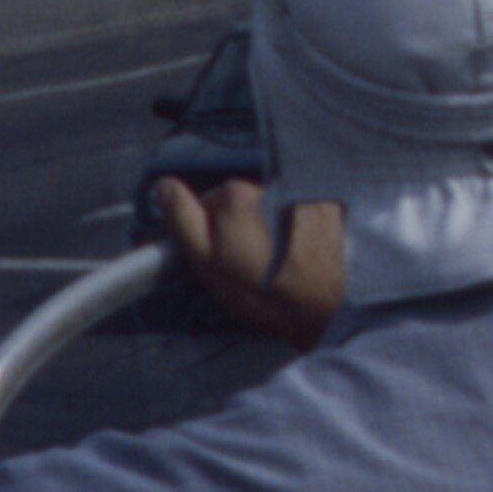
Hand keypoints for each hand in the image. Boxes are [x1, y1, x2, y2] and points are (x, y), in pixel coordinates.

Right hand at [155, 174, 345, 348]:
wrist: (329, 307)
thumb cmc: (263, 292)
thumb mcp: (209, 264)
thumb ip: (183, 220)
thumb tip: (163, 184)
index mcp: (232, 195)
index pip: (209, 203)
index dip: (212, 232)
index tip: (226, 258)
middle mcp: (266, 184)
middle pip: (243, 204)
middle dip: (244, 228)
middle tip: (255, 265)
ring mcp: (299, 192)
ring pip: (272, 209)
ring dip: (273, 230)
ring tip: (283, 263)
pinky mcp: (327, 205)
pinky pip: (300, 213)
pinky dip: (299, 230)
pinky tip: (305, 254)